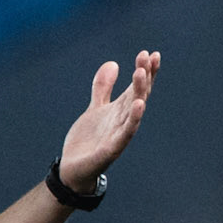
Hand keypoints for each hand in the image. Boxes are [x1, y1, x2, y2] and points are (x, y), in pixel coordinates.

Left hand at [58, 52, 158, 192]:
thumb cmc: (87, 140)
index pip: (137, 87)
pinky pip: (125, 133)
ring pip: (134, 111)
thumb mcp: (95, 108)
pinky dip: (133, 119)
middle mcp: (123, 120)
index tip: (150, 53)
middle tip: (146, 56)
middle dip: (144, 75)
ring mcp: (119, 134)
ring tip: (141, 72)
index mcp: (120, 110)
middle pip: (138, 94)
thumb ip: (103, 88)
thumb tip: (113, 63)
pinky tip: (138, 104)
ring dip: (139, 91)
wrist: (72, 169)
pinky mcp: (111, 149)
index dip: (145, 71)